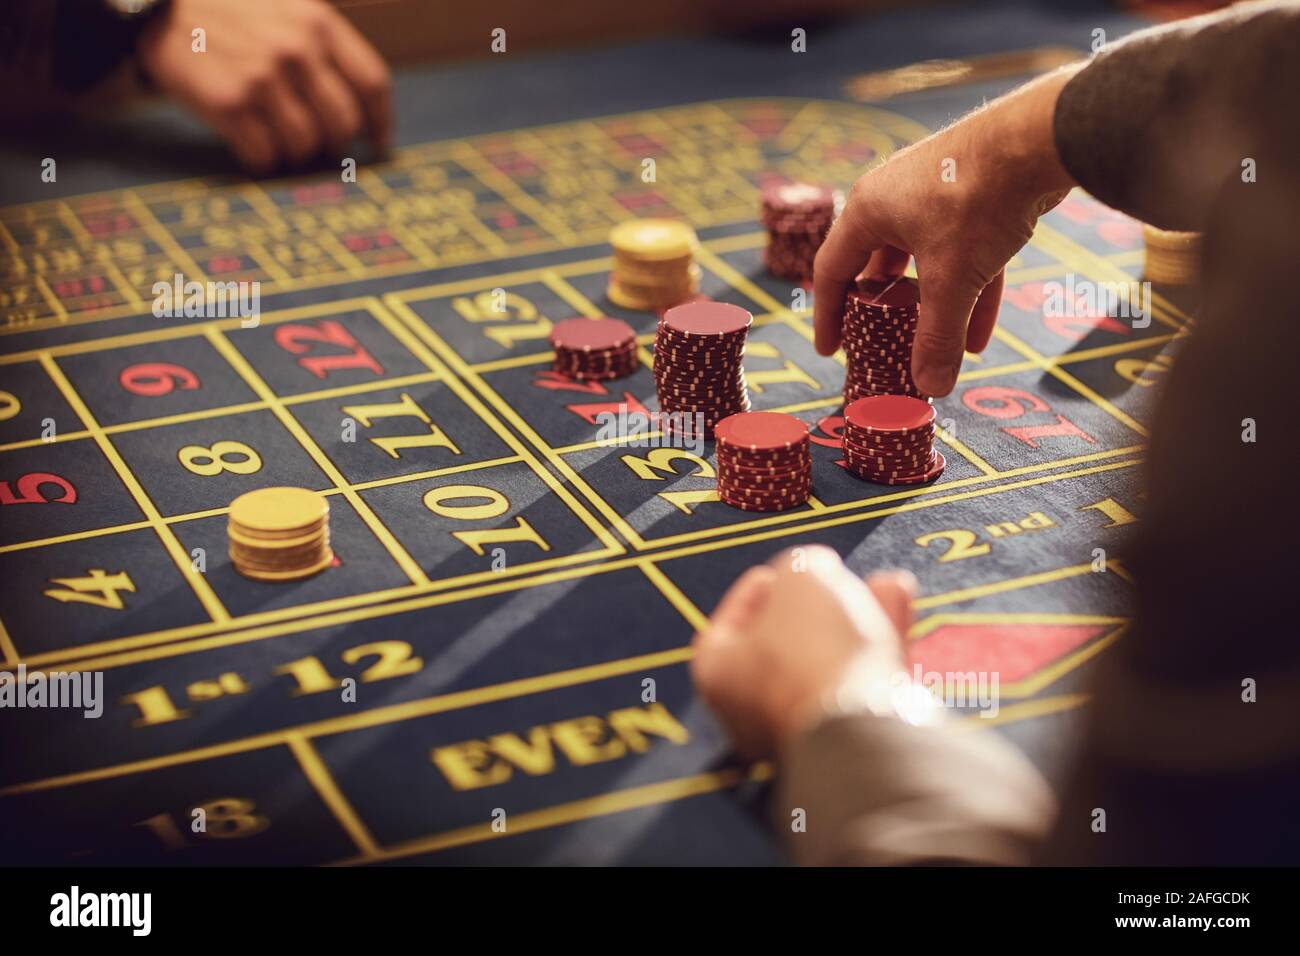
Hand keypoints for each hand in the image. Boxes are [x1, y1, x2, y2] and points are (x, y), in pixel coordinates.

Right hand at [137, 0, 391, 172]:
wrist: (155, 3)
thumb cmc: (227, 10)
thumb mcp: (285, 6)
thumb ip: (323, 43)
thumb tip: (362, 107)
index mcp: (318, 23)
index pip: (372, 83)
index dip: (379, 120)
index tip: (377, 142)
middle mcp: (296, 51)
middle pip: (343, 124)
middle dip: (331, 141)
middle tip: (313, 141)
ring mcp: (263, 79)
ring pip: (305, 146)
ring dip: (292, 151)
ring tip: (271, 135)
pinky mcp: (229, 103)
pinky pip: (265, 156)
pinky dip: (260, 158)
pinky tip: (247, 142)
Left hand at [690, 545, 918, 758]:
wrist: (862, 725)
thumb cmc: (813, 651)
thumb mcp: (800, 575)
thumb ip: (802, 565)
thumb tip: (814, 570)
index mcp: (719, 676)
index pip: (730, 624)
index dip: (759, 589)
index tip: (782, 573)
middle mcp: (754, 710)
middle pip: (789, 643)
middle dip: (822, 602)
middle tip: (838, 576)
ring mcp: (805, 729)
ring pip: (834, 659)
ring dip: (860, 615)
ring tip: (886, 585)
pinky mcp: (852, 738)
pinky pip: (863, 681)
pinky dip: (880, 642)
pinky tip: (899, 607)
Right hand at [813, 67, 1081, 395]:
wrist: (1039, 138)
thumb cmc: (976, 201)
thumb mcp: (952, 279)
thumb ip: (937, 336)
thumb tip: (930, 388)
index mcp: (868, 210)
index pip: (833, 270)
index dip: (828, 315)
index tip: (831, 348)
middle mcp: (894, 197)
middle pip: (878, 264)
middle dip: (885, 311)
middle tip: (882, 344)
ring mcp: (936, 193)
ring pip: (925, 261)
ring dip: (933, 307)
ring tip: (938, 349)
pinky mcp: (975, 193)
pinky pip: (963, 252)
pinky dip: (968, 290)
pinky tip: (980, 335)